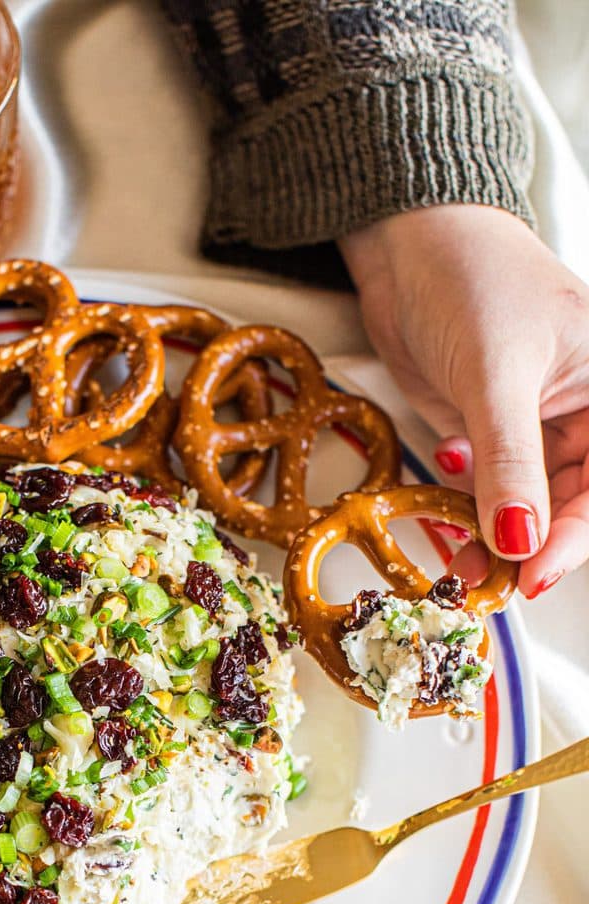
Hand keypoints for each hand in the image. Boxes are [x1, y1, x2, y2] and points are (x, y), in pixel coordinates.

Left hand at [339, 205, 588, 596]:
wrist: (408, 246)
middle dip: (528, 543)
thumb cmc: (469, 278)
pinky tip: (443, 505)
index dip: (575, 536)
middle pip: (572, 504)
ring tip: (455, 560)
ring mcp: (538, 426)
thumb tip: (520, 540)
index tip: (532, 575)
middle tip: (484, 581)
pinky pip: (489, 490)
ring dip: (491, 535)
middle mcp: (585, 412)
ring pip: (527, 505)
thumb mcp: (494, 373)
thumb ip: (509, 462)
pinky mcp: (492, 434)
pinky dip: (467, 510)